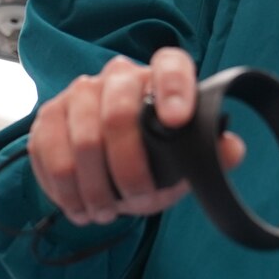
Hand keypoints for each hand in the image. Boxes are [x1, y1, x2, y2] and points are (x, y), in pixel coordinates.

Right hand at [28, 49, 245, 226]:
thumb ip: (212, 153)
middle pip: (117, 114)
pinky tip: (80, 207)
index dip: (174, 89)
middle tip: (135, 201)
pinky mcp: (46, 118)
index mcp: (158, 77)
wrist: (104, 158)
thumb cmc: (152, 154)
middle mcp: (116, 76)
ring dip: (95, 189)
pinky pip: (49, 156)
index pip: (170, 66)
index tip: (176, 120)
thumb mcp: (184, 159)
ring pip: (81, 142)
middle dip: (128, 170)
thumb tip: (231, 149)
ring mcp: (77, 95)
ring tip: (106, 212)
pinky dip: (66, 191)